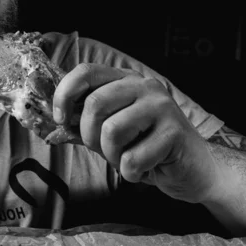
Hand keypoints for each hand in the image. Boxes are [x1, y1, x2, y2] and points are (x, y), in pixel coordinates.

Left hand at [53, 63, 218, 203]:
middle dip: (89, 136)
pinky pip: (132, 158)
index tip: (61, 119)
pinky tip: (145, 169)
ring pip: (111, 132)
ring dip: (112, 157)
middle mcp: (144, 87)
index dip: (65, 94)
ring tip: (128, 159)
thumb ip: (84, 124)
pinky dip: (131, 172)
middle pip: (95, 104)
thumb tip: (51, 125)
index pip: (86, 72)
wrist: (194, 170)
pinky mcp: (175, 132)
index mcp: (125, 80)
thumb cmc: (146, 148)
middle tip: (104, 150)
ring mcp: (162, 107)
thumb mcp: (110, 132)